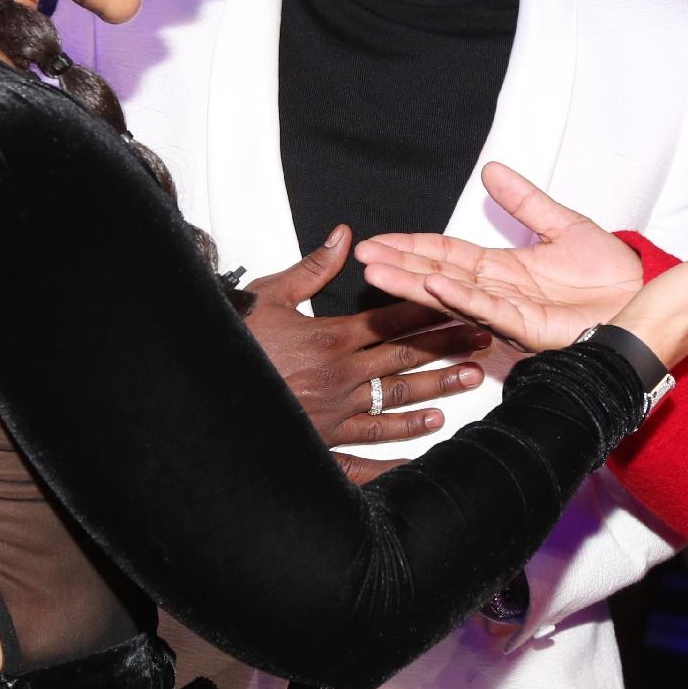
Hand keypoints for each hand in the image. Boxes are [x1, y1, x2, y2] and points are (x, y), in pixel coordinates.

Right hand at [246, 227, 488, 450]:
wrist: (203, 386)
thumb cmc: (233, 338)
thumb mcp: (270, 295)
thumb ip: (314, 267)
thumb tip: (346, 236)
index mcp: (330, 338)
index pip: (391, 320)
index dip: (429, 310)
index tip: (461, 301)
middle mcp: (340, 377)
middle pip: (405, 359)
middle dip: (447, 347)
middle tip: (484, 338)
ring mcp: (335, 413)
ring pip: (396, 402)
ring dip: (437, 390)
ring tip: (470, 380)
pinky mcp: (324, 442)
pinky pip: (367, 452)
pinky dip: (397, 451)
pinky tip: (425, 446)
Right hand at [355, 163, 645, 351]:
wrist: (644, 293)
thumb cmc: (609, 271)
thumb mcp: (561, 223)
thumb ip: (525, 201)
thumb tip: (492, 170)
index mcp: (502, 269)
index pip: (446, 254)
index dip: (412, 246)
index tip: (377, 241)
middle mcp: (498, 292)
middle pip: (437, 275)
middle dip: (399, 266)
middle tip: (361, 257)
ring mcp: (509, 311)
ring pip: (452, 295)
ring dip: (414, 283)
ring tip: (378, 272)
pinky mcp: (529, 327)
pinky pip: (487, 310)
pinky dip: (459, 297)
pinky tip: (432, 284)